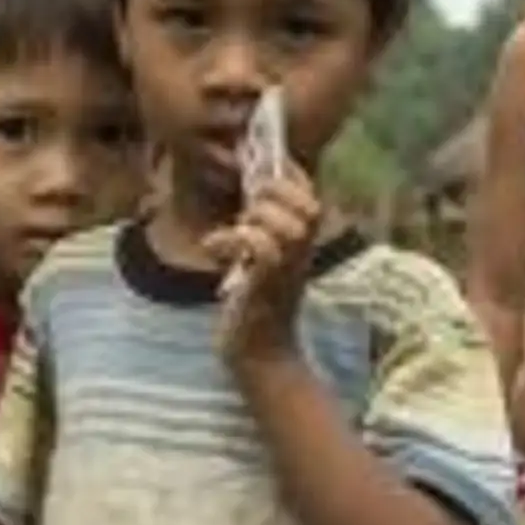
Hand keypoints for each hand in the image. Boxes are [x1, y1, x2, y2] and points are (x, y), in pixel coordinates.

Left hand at [202, 163, 321, 364]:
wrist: (258, 355)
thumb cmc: (254, 305)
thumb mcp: (261, 259)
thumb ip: (259, 228)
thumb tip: (245, 192)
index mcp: (302, 244)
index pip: (311, 196)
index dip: (289, 175)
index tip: (261, 169)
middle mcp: (301, 255)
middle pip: (310, 208)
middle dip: (275, 194)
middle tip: (247, 205)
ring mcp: (287, 272)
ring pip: (288, 227)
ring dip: (256, 219)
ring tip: (236, 228)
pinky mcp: (266, 287)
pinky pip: (263, 251)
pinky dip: (234, 240)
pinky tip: (214, 246)